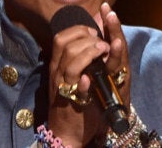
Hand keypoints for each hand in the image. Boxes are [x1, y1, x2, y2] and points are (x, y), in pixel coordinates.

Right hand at [47, 3, 130, 147]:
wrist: (65, 131)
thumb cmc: (72, 101)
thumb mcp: (70, 77)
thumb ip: (77, 58)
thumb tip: (91, 34)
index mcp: (56, 65)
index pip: (60, 38)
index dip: (78, 29)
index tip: (94, 31)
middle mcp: (58, 73)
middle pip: (65, 45)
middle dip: (86, 37)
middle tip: (102, 41)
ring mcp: (64, 87)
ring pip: (71, 63)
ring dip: (90, 52)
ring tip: (104, 50)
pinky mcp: (74, 102)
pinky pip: (77, 89)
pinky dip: (84, 82)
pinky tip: (90, 77)